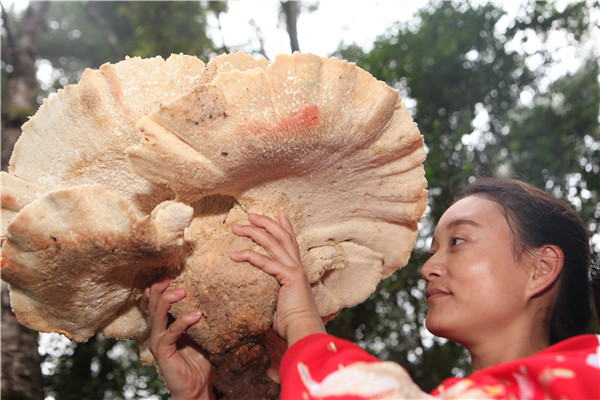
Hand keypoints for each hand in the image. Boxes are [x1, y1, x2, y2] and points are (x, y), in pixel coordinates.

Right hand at [140, 276, 211, 399]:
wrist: (197, 386)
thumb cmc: (199, 358)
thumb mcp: (202, 331)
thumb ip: (203, 314)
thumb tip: (218, 292)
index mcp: (164, 323)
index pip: (154, 300)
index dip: (157, 285)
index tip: (169, 269)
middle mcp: (157, 330)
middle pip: (151, 303)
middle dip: (159, 287)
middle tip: (170, 274)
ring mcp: (158, 341)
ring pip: (156, 315)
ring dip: (168, 300)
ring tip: (182, 290)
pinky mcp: (163, 352)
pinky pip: (170, 333)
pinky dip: (183, 322)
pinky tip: (196, 315)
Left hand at [231, 212, 325, 346]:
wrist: (303, 331)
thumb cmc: (291, 324)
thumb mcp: (278, 305)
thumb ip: (271, 297)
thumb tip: (256, 302)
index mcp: (297, 271)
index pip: (291, 243)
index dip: (285, 227)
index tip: (279, 214)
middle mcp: (297, 267)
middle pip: (282, 236)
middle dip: (266, 223)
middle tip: (251, 214)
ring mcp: (295, 270)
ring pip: (273, 243)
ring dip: (254, 232)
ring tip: (238, 227)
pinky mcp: (290, 277)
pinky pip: (266, 262)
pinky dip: (250, 256)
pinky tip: (235, 255)